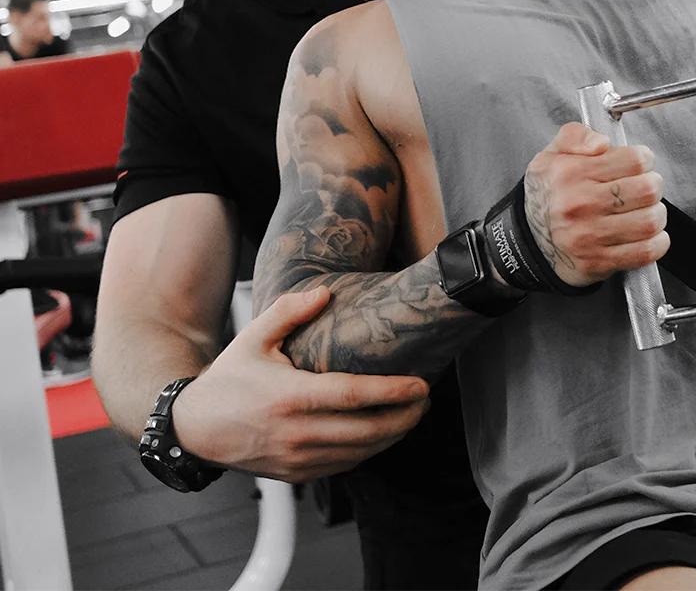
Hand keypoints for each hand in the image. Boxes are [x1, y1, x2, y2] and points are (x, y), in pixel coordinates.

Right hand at [172, 286, 430, 481]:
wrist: (196, 430)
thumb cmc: (229, 379)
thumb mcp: (253, 336)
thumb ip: (289, 311)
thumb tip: (326, 292)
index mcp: (289, 397)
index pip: (353, 396)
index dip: (392, 392)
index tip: (421, 384)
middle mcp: (296, 433)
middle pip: (366, 431)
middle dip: (404, 417)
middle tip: (426, 399)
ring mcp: (297, 459)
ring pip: (360, 453)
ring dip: (392, 436)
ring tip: (412, 414)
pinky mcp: (297, 475)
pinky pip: (344, 466)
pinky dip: (369, 451)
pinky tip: (383, 432)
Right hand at [522, 122, 668, 287]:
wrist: (527, 242)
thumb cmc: (547, 196)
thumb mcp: (550, 155)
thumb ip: (576, 136)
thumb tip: (602, 143)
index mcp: (570, 173)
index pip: (634, 160)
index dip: (644, 159)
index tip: (639, 164)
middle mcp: (580, 204)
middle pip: (647, 190)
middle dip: (653, 185)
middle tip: (646, 186)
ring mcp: (590, 236)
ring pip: (650, 221)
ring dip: (656, 214)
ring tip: (646, 209)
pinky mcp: (599, 261)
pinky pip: (645, 252)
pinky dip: (657, 242)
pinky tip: (648, 233)